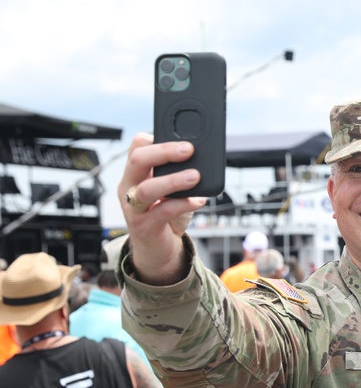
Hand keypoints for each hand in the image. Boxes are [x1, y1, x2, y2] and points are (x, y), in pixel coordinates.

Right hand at [118, 134, 206, 284]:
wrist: (157, 249)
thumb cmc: (166, 215)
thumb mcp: (171, 190)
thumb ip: (180, 174)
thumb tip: (203, 157)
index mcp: (135, 174)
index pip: (137, 147)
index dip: (154, 139)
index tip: (178, 137)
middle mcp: (129, 188)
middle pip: (137, 161)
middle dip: (164, 152)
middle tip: (188, 149)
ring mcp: (134, 208)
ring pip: (146, 189)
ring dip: (172, 180)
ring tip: (194, 176)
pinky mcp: (145, 227)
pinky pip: (162, 212)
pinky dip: (182, 204)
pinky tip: (198, 201)